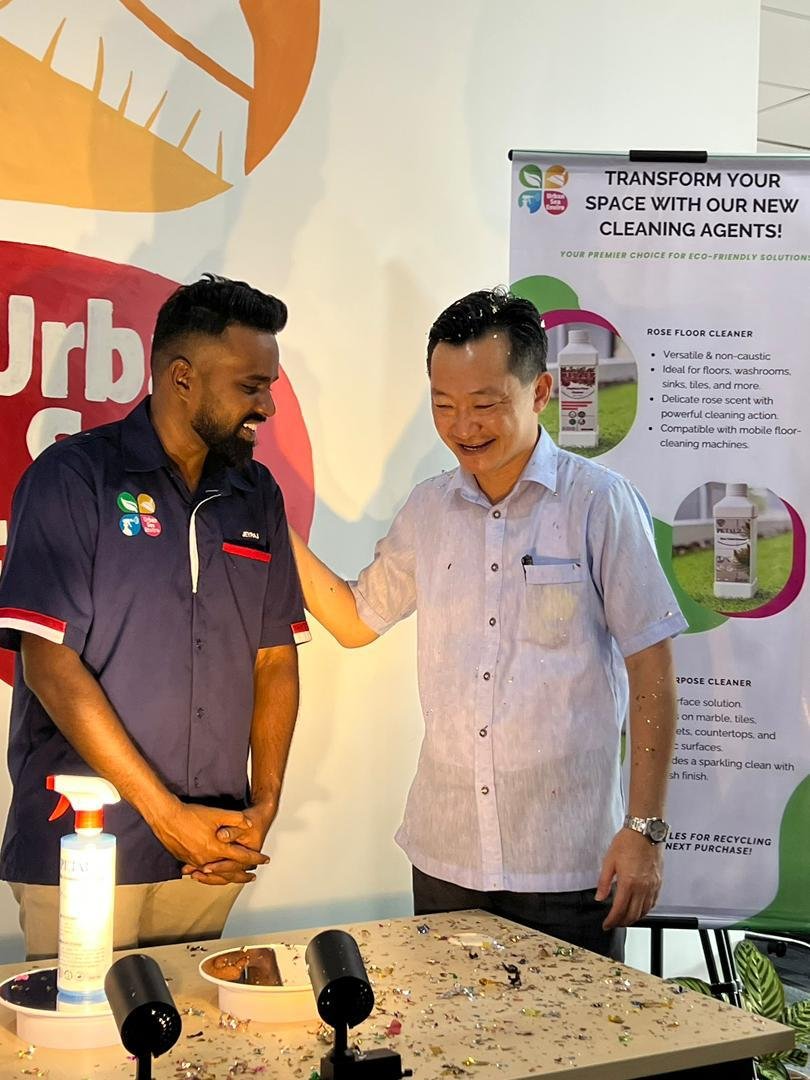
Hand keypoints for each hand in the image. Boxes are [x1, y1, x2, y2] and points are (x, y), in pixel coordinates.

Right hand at [152, 801, 268, 875]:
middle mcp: (206, 859)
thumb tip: (249, 823)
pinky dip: (210, 874)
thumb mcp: (217, 813)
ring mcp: (195, 861)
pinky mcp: (185, 860)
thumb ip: (235, 819)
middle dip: (243, 874)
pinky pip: (201, 871)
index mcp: (216, 849)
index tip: (265, 859)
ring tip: (233, 878)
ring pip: (214, 874)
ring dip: (226, 876)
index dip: (255, 858)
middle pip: (229, 872)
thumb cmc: (190, 815)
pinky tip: (212, 873)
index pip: (241, 857)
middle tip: (252, 876)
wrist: (166, 817)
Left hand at [596, 828, 663, 928]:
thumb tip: (599, 897)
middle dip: (622, 923)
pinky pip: (653, 903)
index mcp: (628, 883)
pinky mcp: (659, 882)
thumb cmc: (627, 842)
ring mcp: (652, 886)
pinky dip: (645, 910)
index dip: (612, 921)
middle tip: (614, 924)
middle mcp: (642, 887)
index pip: (619, 910)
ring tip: (625, 918)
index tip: (606, 925)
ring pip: (644, 911)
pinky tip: (640, 909)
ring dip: (634, 918)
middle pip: (633, 915)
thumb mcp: (609, 861)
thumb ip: (604, 882)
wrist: (645, 831)